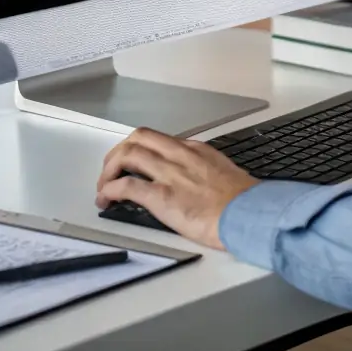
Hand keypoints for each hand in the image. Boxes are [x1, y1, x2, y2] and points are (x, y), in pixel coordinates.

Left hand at [95, 127, 257, 248]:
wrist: (247, 212)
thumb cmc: (241, 199)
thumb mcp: (221, 172)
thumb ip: (201, 169)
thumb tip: (190, 180)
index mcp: (193, 150)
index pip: (157, 138)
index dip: (137, 148)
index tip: (130, 161)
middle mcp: (178, 156)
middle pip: (138, 138)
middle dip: (118, 152)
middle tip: (110, 169)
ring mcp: (169, 174)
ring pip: (128, 155)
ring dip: (109, 170)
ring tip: (104, 186)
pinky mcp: (162, 197)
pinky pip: (127, 185)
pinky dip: (111, 189)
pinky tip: (107, 198)